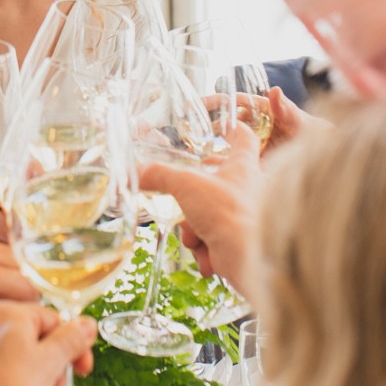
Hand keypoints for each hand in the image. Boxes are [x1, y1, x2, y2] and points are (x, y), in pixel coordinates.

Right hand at [0, 235, 38, 356]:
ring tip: (6, 326)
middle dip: (24, 299)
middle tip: (16, 311)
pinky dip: (1, 334)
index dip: (19, 276)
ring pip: (22, 308)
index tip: (17, 289)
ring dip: (18, 317)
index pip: (18, 258)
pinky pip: (2, 328)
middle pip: (28, 282)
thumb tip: (6, 269)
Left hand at [0, 302, 96, 385]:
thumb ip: (71, 340)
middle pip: (35, 340)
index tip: (81, 367)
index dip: (72, 346)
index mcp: (7, 312)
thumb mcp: (50, 363)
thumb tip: (86, 324)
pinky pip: (0, 372)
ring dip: (37, 381)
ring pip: (19, 358)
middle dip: (53, 369)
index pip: (53, 320)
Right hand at [137, 122, 261, 297]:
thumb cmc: (228, 210)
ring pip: (207, 218)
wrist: (249, 256)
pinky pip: (214, 243)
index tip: (222, 128)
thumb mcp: (186, 184)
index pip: (243, 138)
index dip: (232, 129)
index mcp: (242, 166)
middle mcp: (246, 189)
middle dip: (190, 202)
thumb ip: (159, 175)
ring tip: (197, 238)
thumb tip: (135, 173)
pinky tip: (208, 258)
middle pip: (212, 186)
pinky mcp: (238, 243)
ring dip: (194, 231)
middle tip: (186, 209)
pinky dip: (205, 252)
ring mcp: (243, 216)